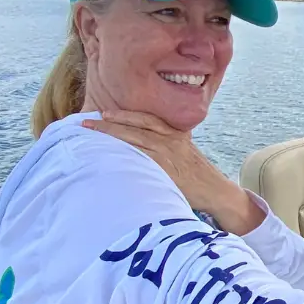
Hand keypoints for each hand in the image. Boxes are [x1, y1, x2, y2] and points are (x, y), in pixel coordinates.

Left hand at [81, 110, 262, 234]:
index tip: (104, 112)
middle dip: (111, 122)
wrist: (215, 191)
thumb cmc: (197, 175)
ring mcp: (168, 155)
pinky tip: (109, 152)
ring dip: (112, 132)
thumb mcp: (184, 151)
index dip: (124, 114)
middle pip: (137, 125)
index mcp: (176, 134)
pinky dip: (124, 152)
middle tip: (87, 121)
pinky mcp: (166, 170)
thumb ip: (166, 144)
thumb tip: (143, 143)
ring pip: (136, 138)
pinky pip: (142, 158)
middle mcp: (171, 140)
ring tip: (93, 130)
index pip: (146, 119)